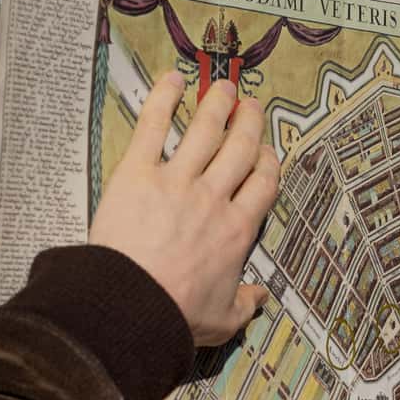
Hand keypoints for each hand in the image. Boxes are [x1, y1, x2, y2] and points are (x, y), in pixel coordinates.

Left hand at [90, 72, 279, 346]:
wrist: (131, 306)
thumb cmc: (177, 315)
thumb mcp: (223, 320)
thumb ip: (246, 305)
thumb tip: (262, 297)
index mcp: (237, 230)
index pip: (263, 184)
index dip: (268, 162)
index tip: (267, 152)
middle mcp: (214, 198)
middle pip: (241, 149)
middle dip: (249, 123)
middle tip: (251, 107)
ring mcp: (177, 181)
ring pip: (206, 131)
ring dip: (218, 104)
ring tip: (224, 87)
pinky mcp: (138, 172)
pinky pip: (154, 127)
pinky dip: (164, 99)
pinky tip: (173, 80)